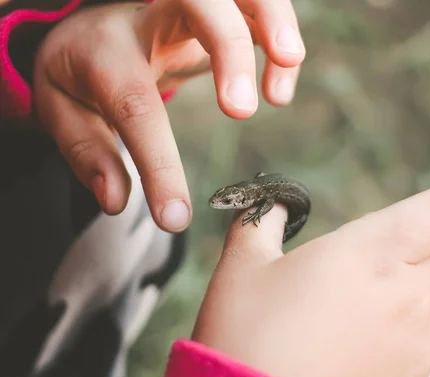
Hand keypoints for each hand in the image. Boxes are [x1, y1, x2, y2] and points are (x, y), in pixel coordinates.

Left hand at [33, 0, 304, 231]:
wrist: (94, 24)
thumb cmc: (84, 71)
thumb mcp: (62, 112)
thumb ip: (88, 154)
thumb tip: (117, 201)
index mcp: (106, 52)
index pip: (134, 105)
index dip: (157, 164)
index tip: (175, 218)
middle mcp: (150, 16)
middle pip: (198, 2)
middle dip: (229, 50)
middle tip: (241, 112)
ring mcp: (190, 6)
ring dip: (273, 26)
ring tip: (279, 94)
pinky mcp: (221, 9)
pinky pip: (260, 7)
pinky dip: (282, 35)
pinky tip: (282, 81)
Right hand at [192, 153, 429, 376]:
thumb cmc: (243, 338)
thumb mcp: (242, 267)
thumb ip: (261, 224)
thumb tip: (271, 208)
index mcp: (372, 254)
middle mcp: (408, 298)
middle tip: (403, 234)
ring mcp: (418, 349)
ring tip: (388, 289)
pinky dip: (421, 333)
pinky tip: (384, 339)